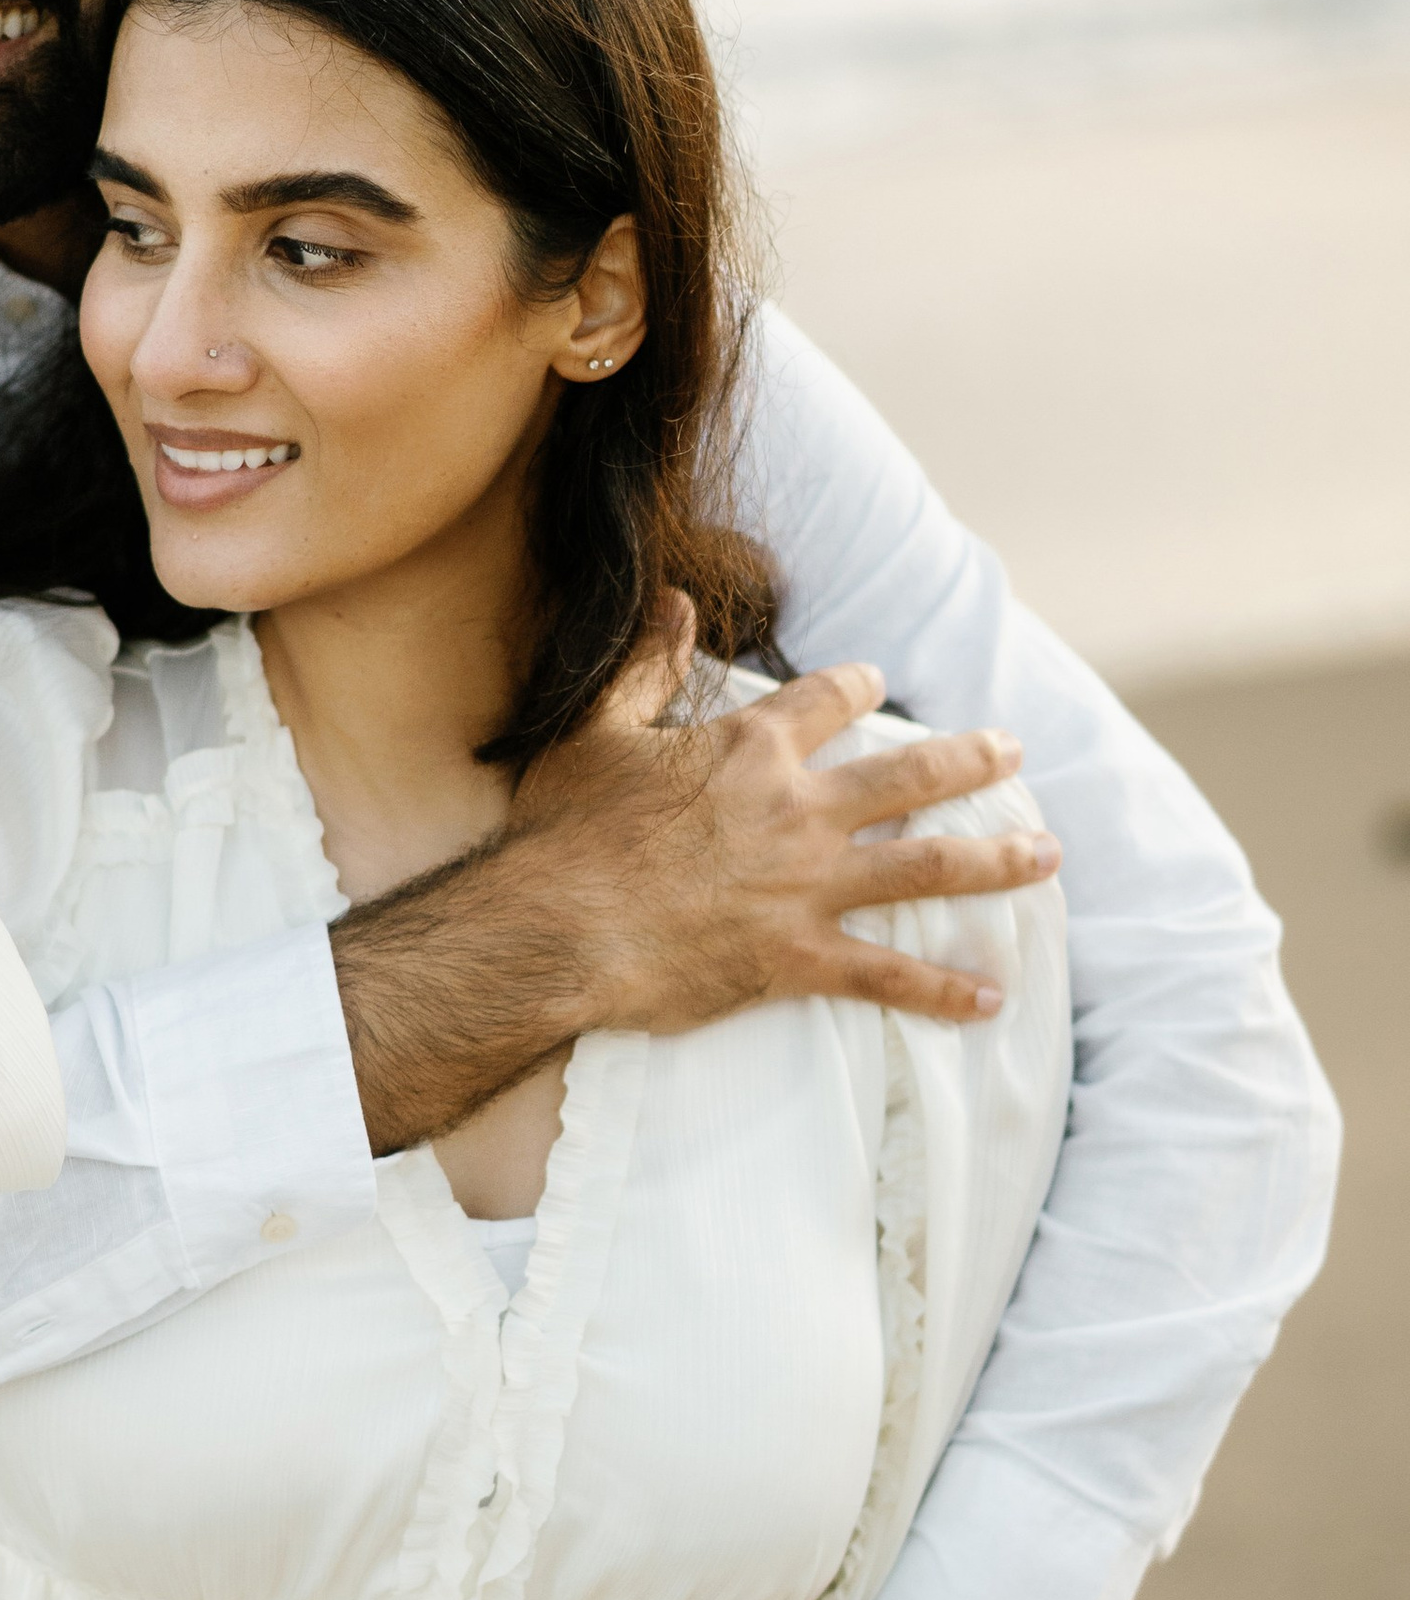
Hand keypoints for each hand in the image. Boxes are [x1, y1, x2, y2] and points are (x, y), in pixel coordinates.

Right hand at [331, 600, 1059, 1152]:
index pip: (828, 701)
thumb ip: (646, 664)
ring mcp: (808, 886)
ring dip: (995, 860)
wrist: (554, 931)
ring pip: (928, 867)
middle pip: (911, 776)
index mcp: (751, 748)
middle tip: (1012, 751)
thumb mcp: (594, 732)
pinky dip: (943, 991)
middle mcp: (798, 810)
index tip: (878, 683)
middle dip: (972, 761)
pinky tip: (990, 999)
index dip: (858, 687)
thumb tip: (676, 600)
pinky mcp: (800, 958)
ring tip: (1044, 854)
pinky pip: (889, 976)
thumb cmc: (564, 833)